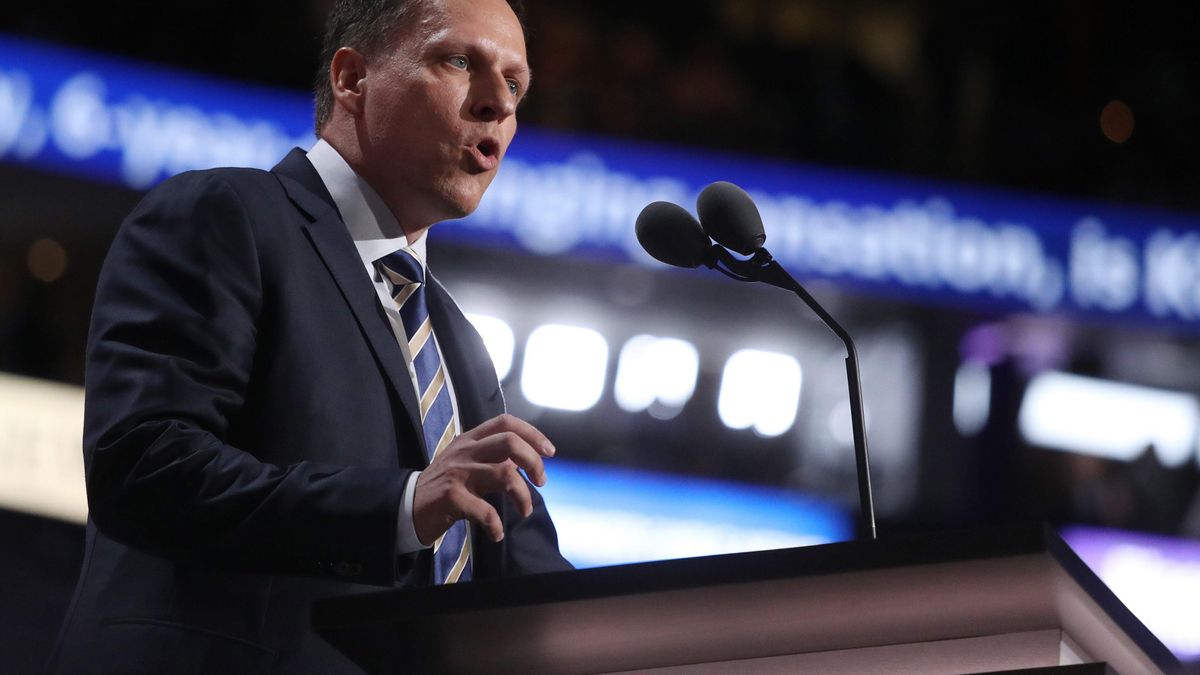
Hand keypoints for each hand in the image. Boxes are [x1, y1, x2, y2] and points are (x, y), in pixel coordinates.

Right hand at [412, 413, 554, 545]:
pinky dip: (497, 525)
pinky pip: (485, 510)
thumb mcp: (466, 462)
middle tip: (541, 481)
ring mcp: (457, 473)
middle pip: (509, 442)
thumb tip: (528, 462)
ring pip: (505, 474)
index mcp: (470, 440)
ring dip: (523, 496)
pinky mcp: (450, 497)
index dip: (532, 434)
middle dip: (534, 461)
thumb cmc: (444, 486)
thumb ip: (493, 456)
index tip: (549, 452)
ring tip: (524, 511)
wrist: (406, 506)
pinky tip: (496, 533)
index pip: (506, 423)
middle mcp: (465, 451)